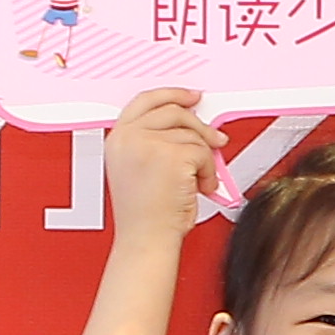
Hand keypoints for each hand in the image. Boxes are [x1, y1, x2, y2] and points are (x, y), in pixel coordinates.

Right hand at [101, 85, 222, 232]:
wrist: (147, 239)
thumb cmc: (146, 215)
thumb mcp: (138, 168)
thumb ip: (153, 141)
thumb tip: (190, 125)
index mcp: (118, 139)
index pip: (146, 101)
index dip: (172, 94)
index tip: (191, 96)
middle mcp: (129, 138)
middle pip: (174, 111)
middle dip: (200, 126)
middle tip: (216, 138)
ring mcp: (148, 144)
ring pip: (192, 134)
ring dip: (203, 158)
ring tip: (197, 181)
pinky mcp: (171, 155)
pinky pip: (204, 152)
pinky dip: (209, 172)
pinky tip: (199, 187)